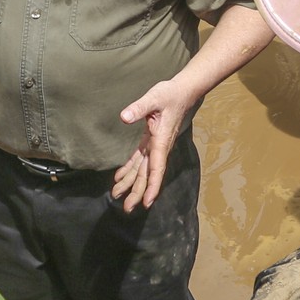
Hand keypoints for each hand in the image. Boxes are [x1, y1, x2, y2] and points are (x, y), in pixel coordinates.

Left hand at [111, 76, 193, 210]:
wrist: (183, 91)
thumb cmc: (170, 94)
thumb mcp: (154, 98)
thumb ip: (139, 108)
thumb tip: (124, 117)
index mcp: (160, 141)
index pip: (156, 168)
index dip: (152, 187)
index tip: (146, 203)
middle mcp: (158, 148)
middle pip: (148, 175)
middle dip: (137, 192)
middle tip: (126, 209)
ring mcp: (154, 146)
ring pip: (143, 170)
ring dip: (131, 183)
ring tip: (117, 195)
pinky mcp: (150, 140)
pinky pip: (140, 159)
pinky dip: (129, 169)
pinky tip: (119, 177)